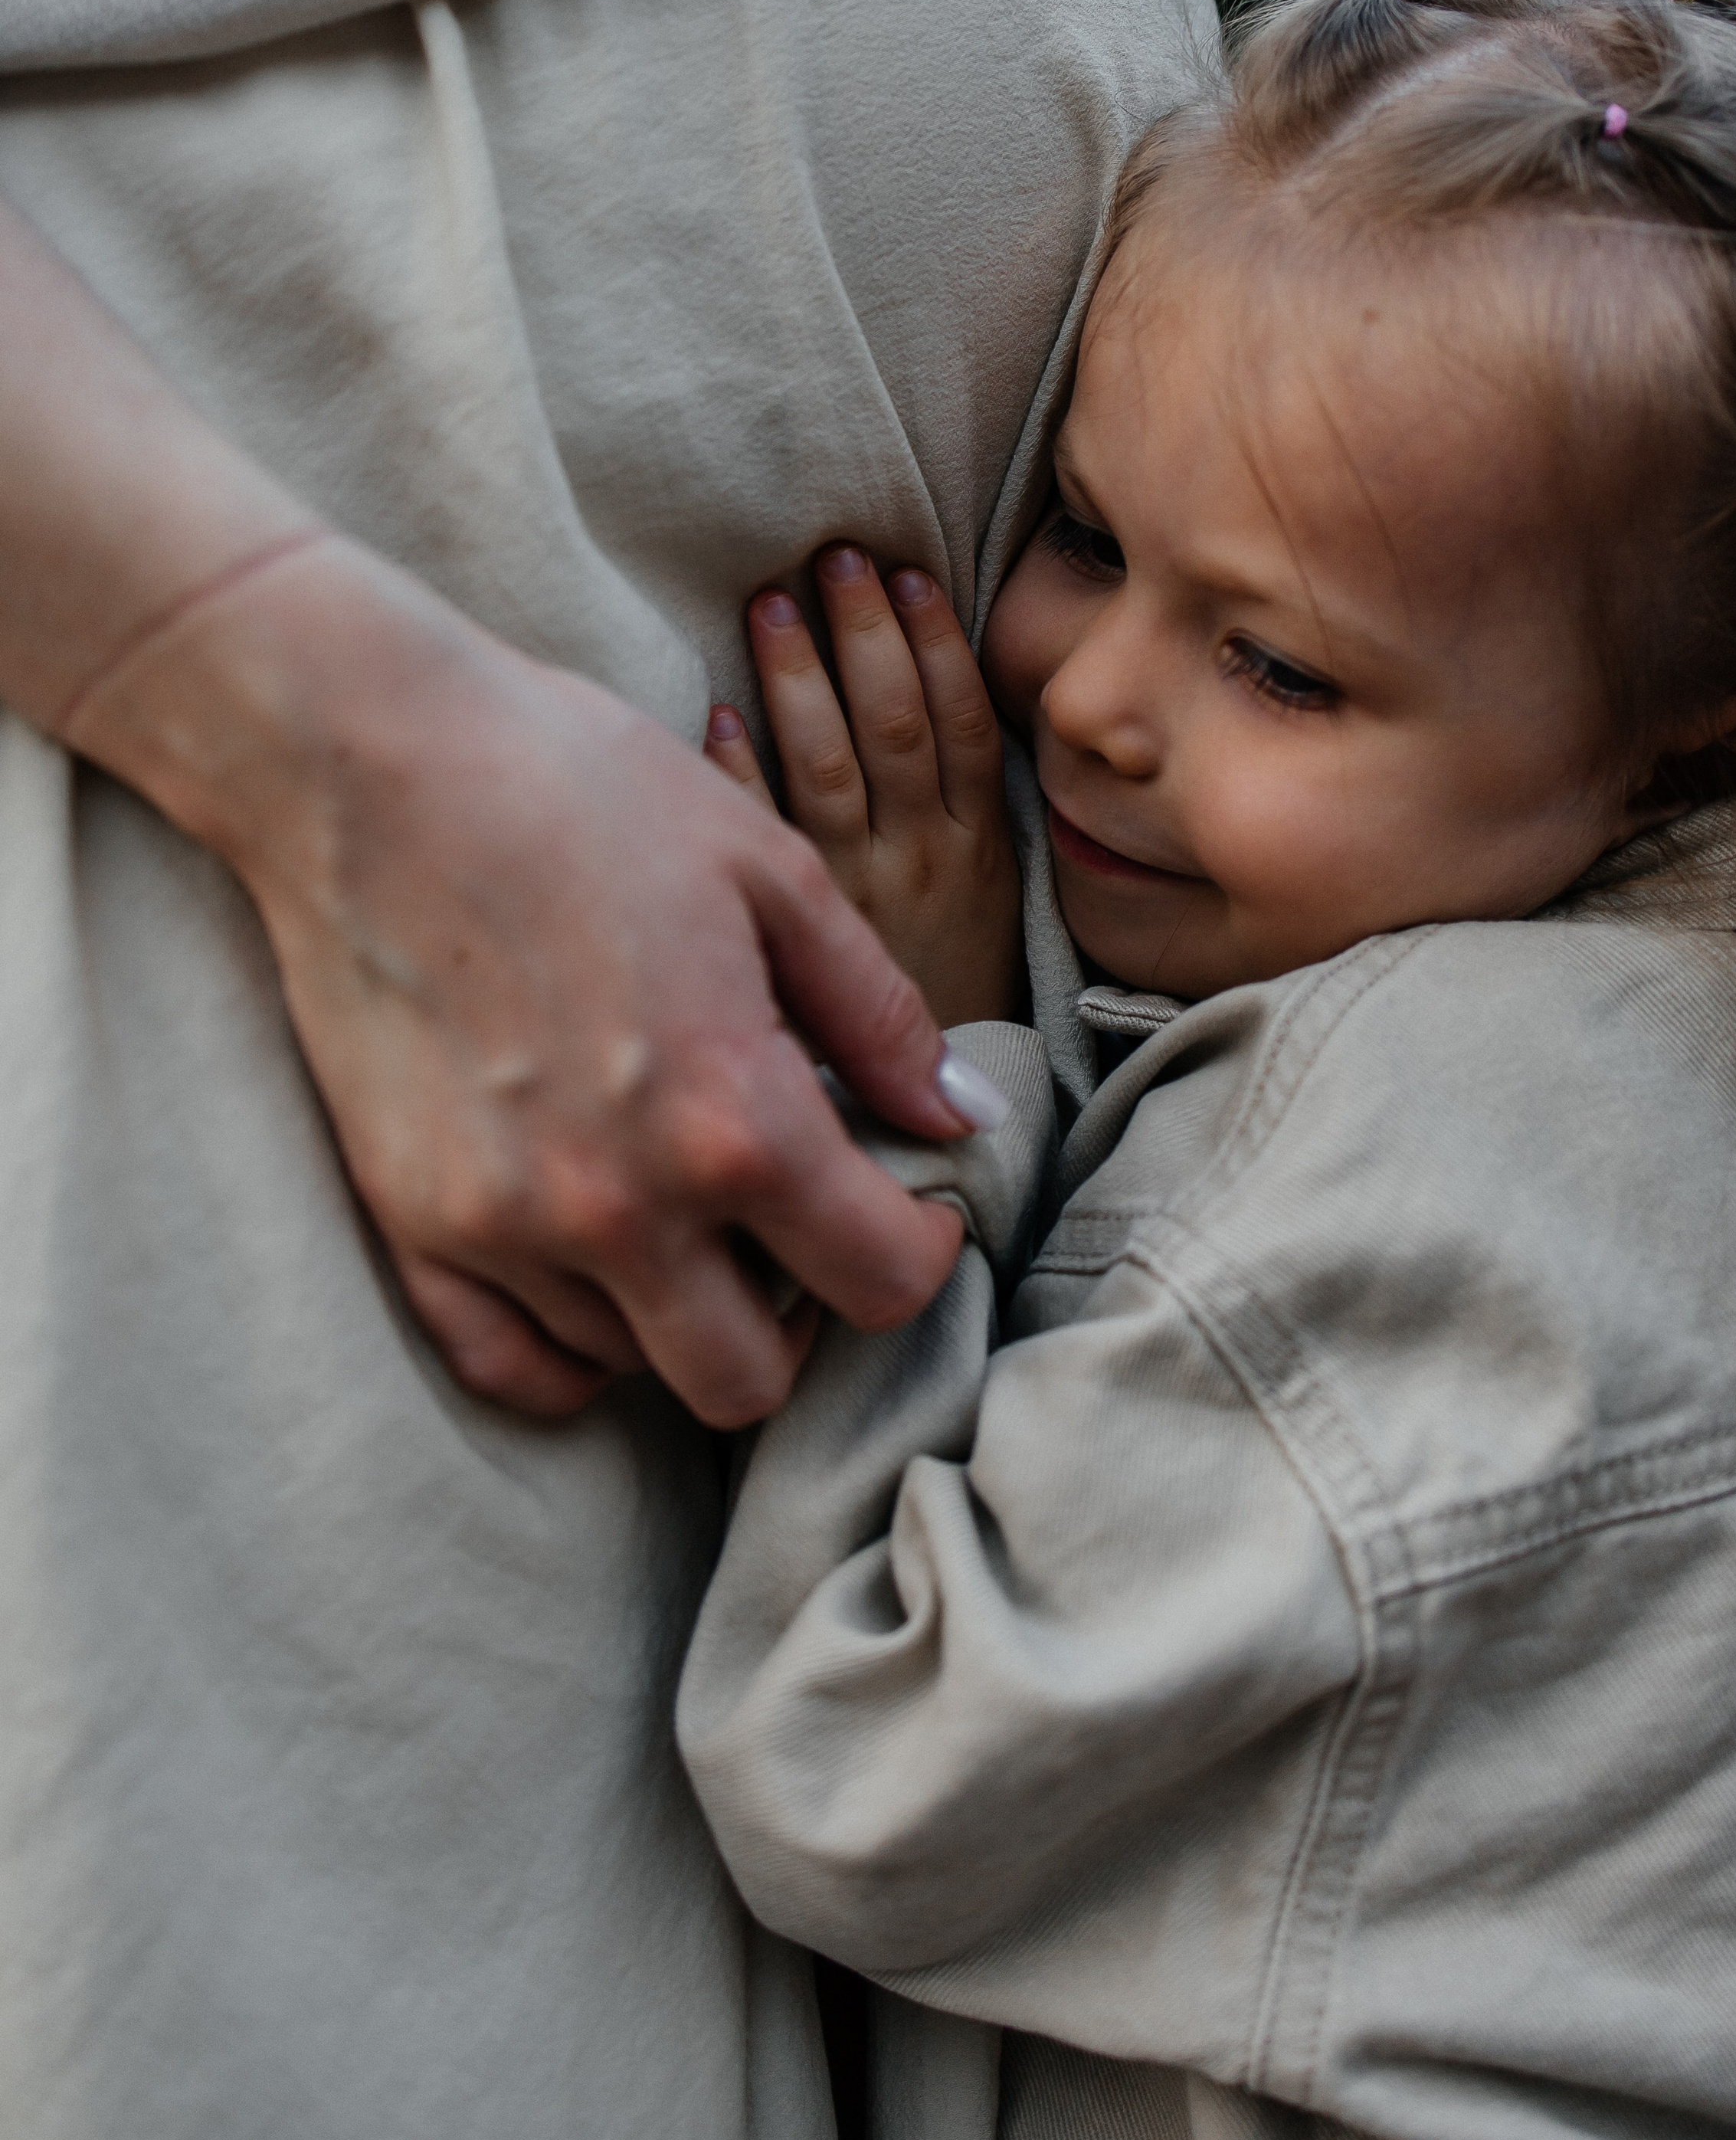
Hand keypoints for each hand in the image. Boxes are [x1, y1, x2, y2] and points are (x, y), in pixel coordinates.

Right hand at [70, 534, 976, 1427]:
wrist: (369, 759)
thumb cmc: (580, 788)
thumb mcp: (768, 869)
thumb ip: (878, 1011)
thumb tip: (963, 1116)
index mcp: (732, 1116)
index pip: (875, 1282)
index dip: (919, 1254)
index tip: (911, 1210)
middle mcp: (620, 1204)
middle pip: (753, 1379)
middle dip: (805, 1316)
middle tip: (800, 1230)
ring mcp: (503, 1227)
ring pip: (633, 1370)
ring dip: (686, 1313)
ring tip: (695, 1213)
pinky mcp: (409, 1222)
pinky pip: (509, 1362)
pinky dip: (571, 1345)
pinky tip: (602, 1273)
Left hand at [705, 545, 1025, 1029]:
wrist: (933, 1129)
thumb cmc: (952, 992)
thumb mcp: (991, 900)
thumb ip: (966, 810)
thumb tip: (936, 690)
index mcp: (980, 847)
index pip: (963, 724)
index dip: (934, 644)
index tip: (905, 575)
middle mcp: (921, 861)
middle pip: (894, 726)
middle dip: (862, 635)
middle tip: (830, 558)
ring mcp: (857, 893)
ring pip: (832, 765)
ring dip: (800, 677)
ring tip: (771, 604)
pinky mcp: (792, 933)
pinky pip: (765, 838)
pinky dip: (740, 770)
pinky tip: (716, 714)